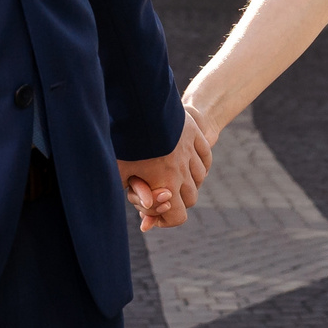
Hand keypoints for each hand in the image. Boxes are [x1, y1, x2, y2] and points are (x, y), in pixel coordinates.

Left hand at [122, 106, 212, 231]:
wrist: (143, 105)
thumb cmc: (128, 140)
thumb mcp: (121, 169)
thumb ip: (135, 196)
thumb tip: (145, 222)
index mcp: (166, 184)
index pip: (178, 216)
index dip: (167, 220)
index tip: (155, 216)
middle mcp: (183, 172)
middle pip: (191, 199)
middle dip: (178, 201)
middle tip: (162, 193)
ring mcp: (192, 153)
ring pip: (200, 178)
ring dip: (189, 181)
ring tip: (173, 174)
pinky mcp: (196, 136)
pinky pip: (206, 158)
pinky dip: (200, 163)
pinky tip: (188, 160)